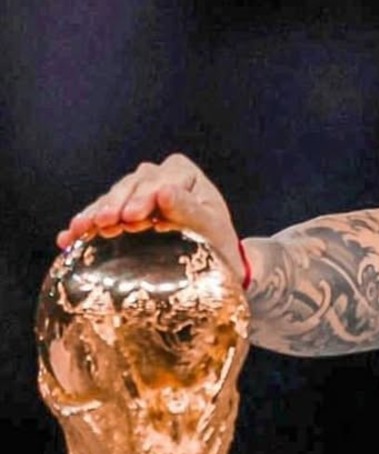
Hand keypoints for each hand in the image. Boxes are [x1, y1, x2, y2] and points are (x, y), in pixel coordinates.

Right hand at [58, 153, 243, 280]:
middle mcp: (157, 176)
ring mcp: (136, 192)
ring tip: (81, 230)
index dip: (144, 197)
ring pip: (112, 198)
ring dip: (95, 214)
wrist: (214, 260)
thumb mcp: (210, 228)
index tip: (133, 217)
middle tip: (103, 223)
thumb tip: (165, 192)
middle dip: (116, 205)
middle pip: (130, 186)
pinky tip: (68, 238)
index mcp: (183, 174)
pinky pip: (100, 214)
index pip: (159, 180)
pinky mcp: (121, 210)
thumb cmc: (217, 242)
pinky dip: (85, 226)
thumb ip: (189, 210)